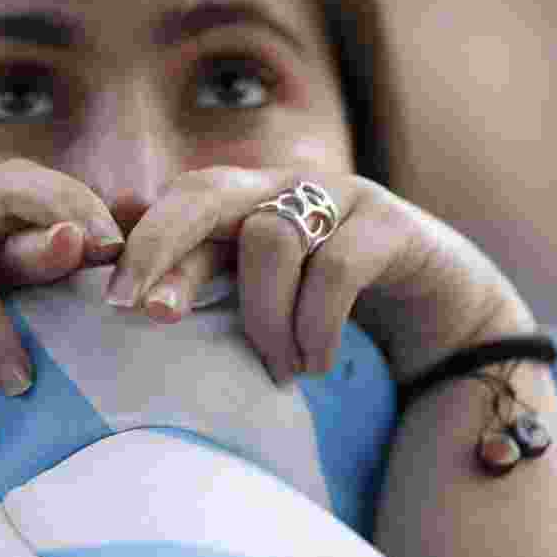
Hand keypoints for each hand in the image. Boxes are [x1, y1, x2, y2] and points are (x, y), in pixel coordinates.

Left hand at [104, 166, 536, 384]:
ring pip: (271, 238)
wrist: (443, 312)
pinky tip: (316, 364)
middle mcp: (286, 186)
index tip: (113, 303)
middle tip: (148, 312)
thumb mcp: (266, 297)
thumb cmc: (336, 305)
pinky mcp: (393, 226)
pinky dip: (317, 325)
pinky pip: (338, 267)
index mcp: (247, 200)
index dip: (143, 244)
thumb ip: (209, 277)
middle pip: (206, 191)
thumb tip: (133, 272)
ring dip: (264, 318)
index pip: (180, 204)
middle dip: (165, 248)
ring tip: (280, 370)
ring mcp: (342, 198)